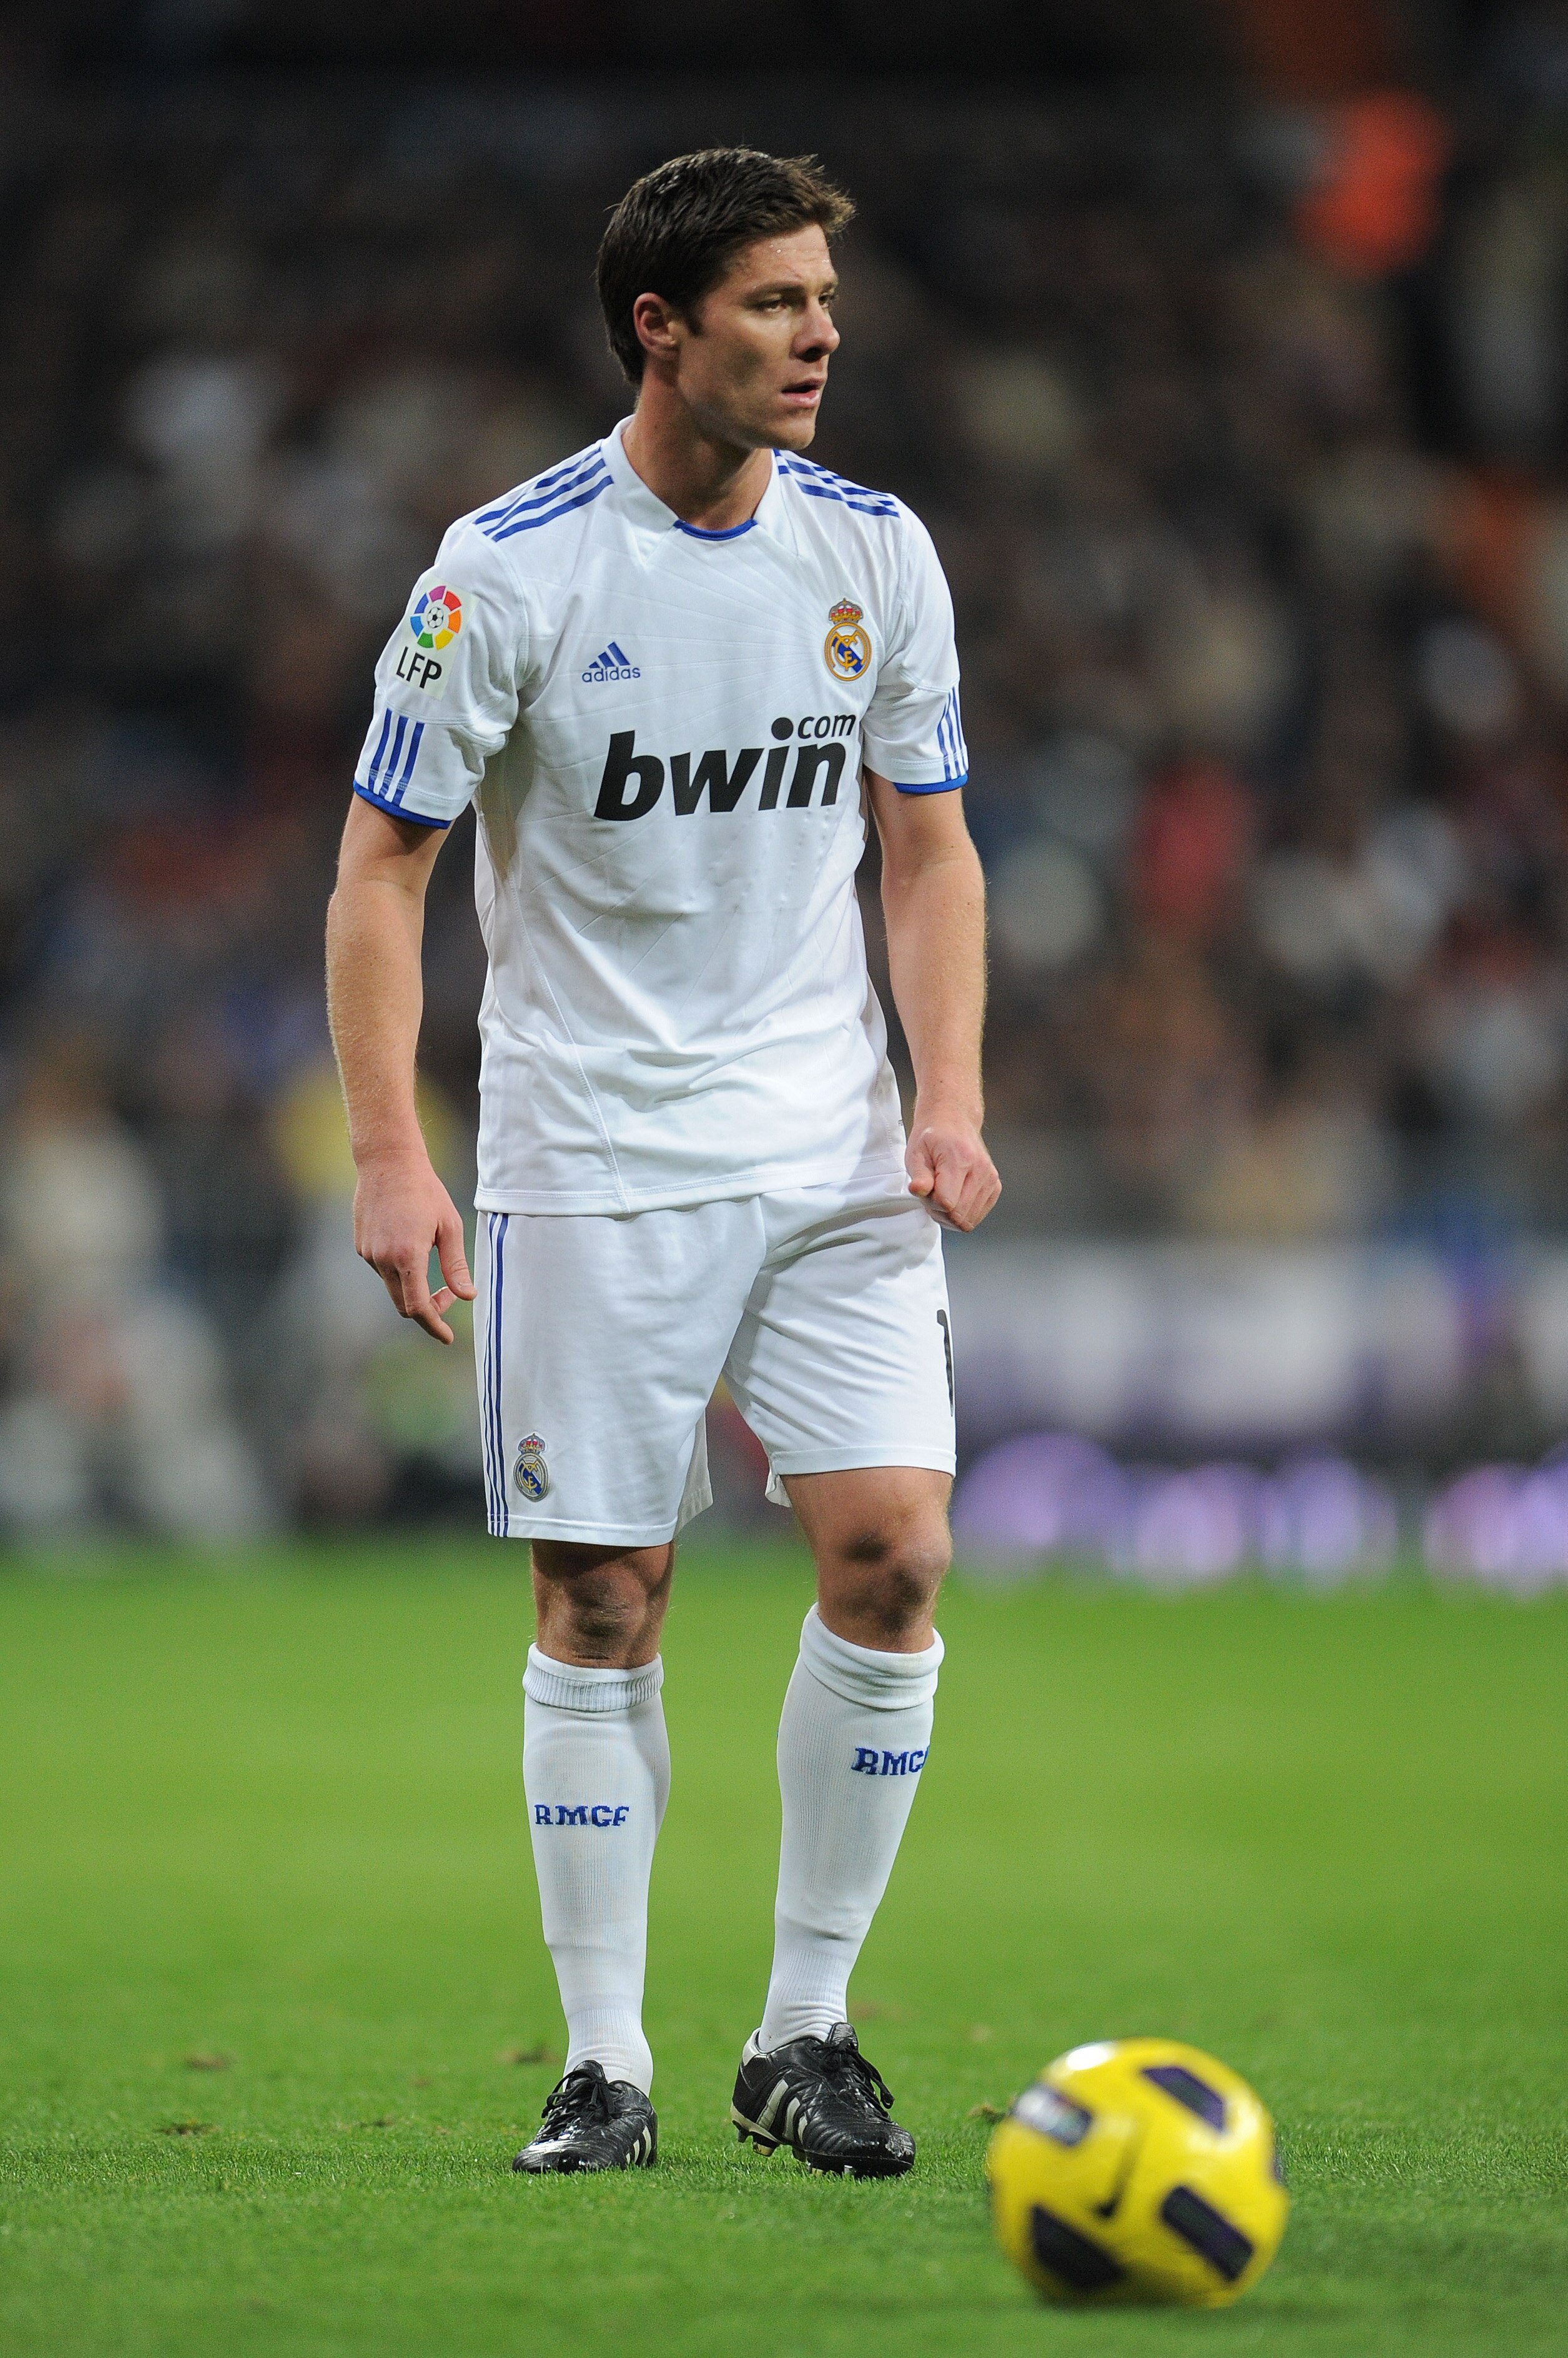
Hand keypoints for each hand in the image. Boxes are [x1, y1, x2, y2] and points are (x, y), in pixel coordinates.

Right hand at [352, 1150, 476, 1343]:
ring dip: (414, 1286)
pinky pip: (383, 1270)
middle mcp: (383, 1259)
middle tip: (449, 1298)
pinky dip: (400, 1270)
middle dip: (427, 1310)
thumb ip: (456, 1265)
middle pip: (403, 1305)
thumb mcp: (450, 1226)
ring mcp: (369, 1253)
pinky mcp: (361, 1246)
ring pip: (393, 1287)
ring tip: (433, 1259)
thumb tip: (468, 1296)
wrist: (387, 1163)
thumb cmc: (425, 1191)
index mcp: (408, 1256)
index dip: (434, 1325)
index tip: (447, 1336)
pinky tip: (411, 1244)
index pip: (418, 1307)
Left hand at [905, 1105, 1000, 1231]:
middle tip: (931, 1192)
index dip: (930, 1203)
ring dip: (950, 1215)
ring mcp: (990, 1179)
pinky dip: (962, 1213)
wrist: (953, 1121)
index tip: (926, 1189)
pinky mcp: (994, 1187)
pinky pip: (975, 1217)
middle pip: (958, 1215)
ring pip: (967, 1221)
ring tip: (942, 1193)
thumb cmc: (932, 1137)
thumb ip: (918, 1175)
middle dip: (939, 1211)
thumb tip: (918, 1190)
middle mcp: (980, 1170)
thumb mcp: (916, 1153)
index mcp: (960, 1159)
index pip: (946, 1203)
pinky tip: (954, 1196)